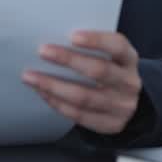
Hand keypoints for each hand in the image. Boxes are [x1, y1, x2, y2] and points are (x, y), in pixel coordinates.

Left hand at [21, 30, 141, 134]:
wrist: (131, 103)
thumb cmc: (111, 71)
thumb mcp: (110, 56)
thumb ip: (92, 48)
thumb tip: (55, 39)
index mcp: (129, 59)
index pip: (118, 46)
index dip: (96, 40)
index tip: (73, 36)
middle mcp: (129, 83)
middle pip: (99, 71)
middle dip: (68, 60)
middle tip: (43, 51)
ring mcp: (121, 106)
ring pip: (84, 97)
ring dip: (54, 86)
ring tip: (31, 77)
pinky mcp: (110, 124)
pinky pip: (79, 115)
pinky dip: (57, 102)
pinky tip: (42, 92)